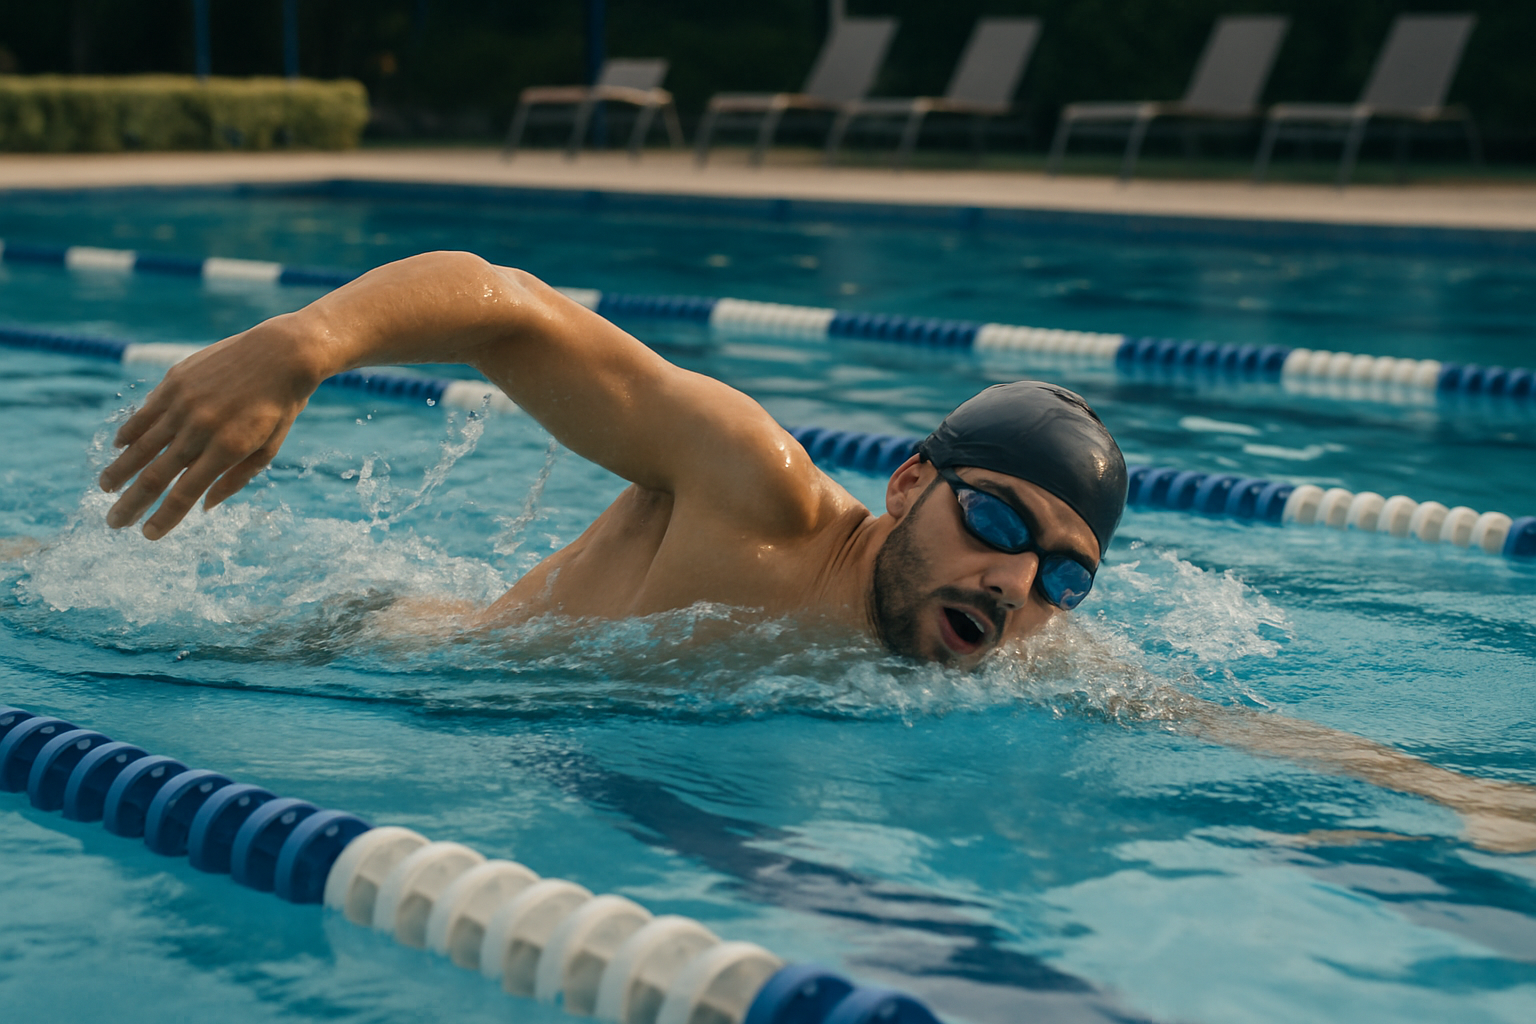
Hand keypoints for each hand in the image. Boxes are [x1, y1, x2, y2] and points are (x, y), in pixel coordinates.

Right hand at [98, 317, 326, 538]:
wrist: (282, 352)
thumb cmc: (280, 405)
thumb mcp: (269, 447)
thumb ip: (236, 479)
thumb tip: (203, 507)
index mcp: (227, 449)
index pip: (184, 494)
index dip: (163, 518)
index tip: (148, 535)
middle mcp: (201, 428)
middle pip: (154, 476)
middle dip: (131, 503)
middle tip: (114, 522)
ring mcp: (184, 403)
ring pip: (140, 446)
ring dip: (118, 471)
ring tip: (106, 488)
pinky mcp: (175, 381)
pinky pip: (144, 413)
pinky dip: (128, 433)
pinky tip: (118, 448)